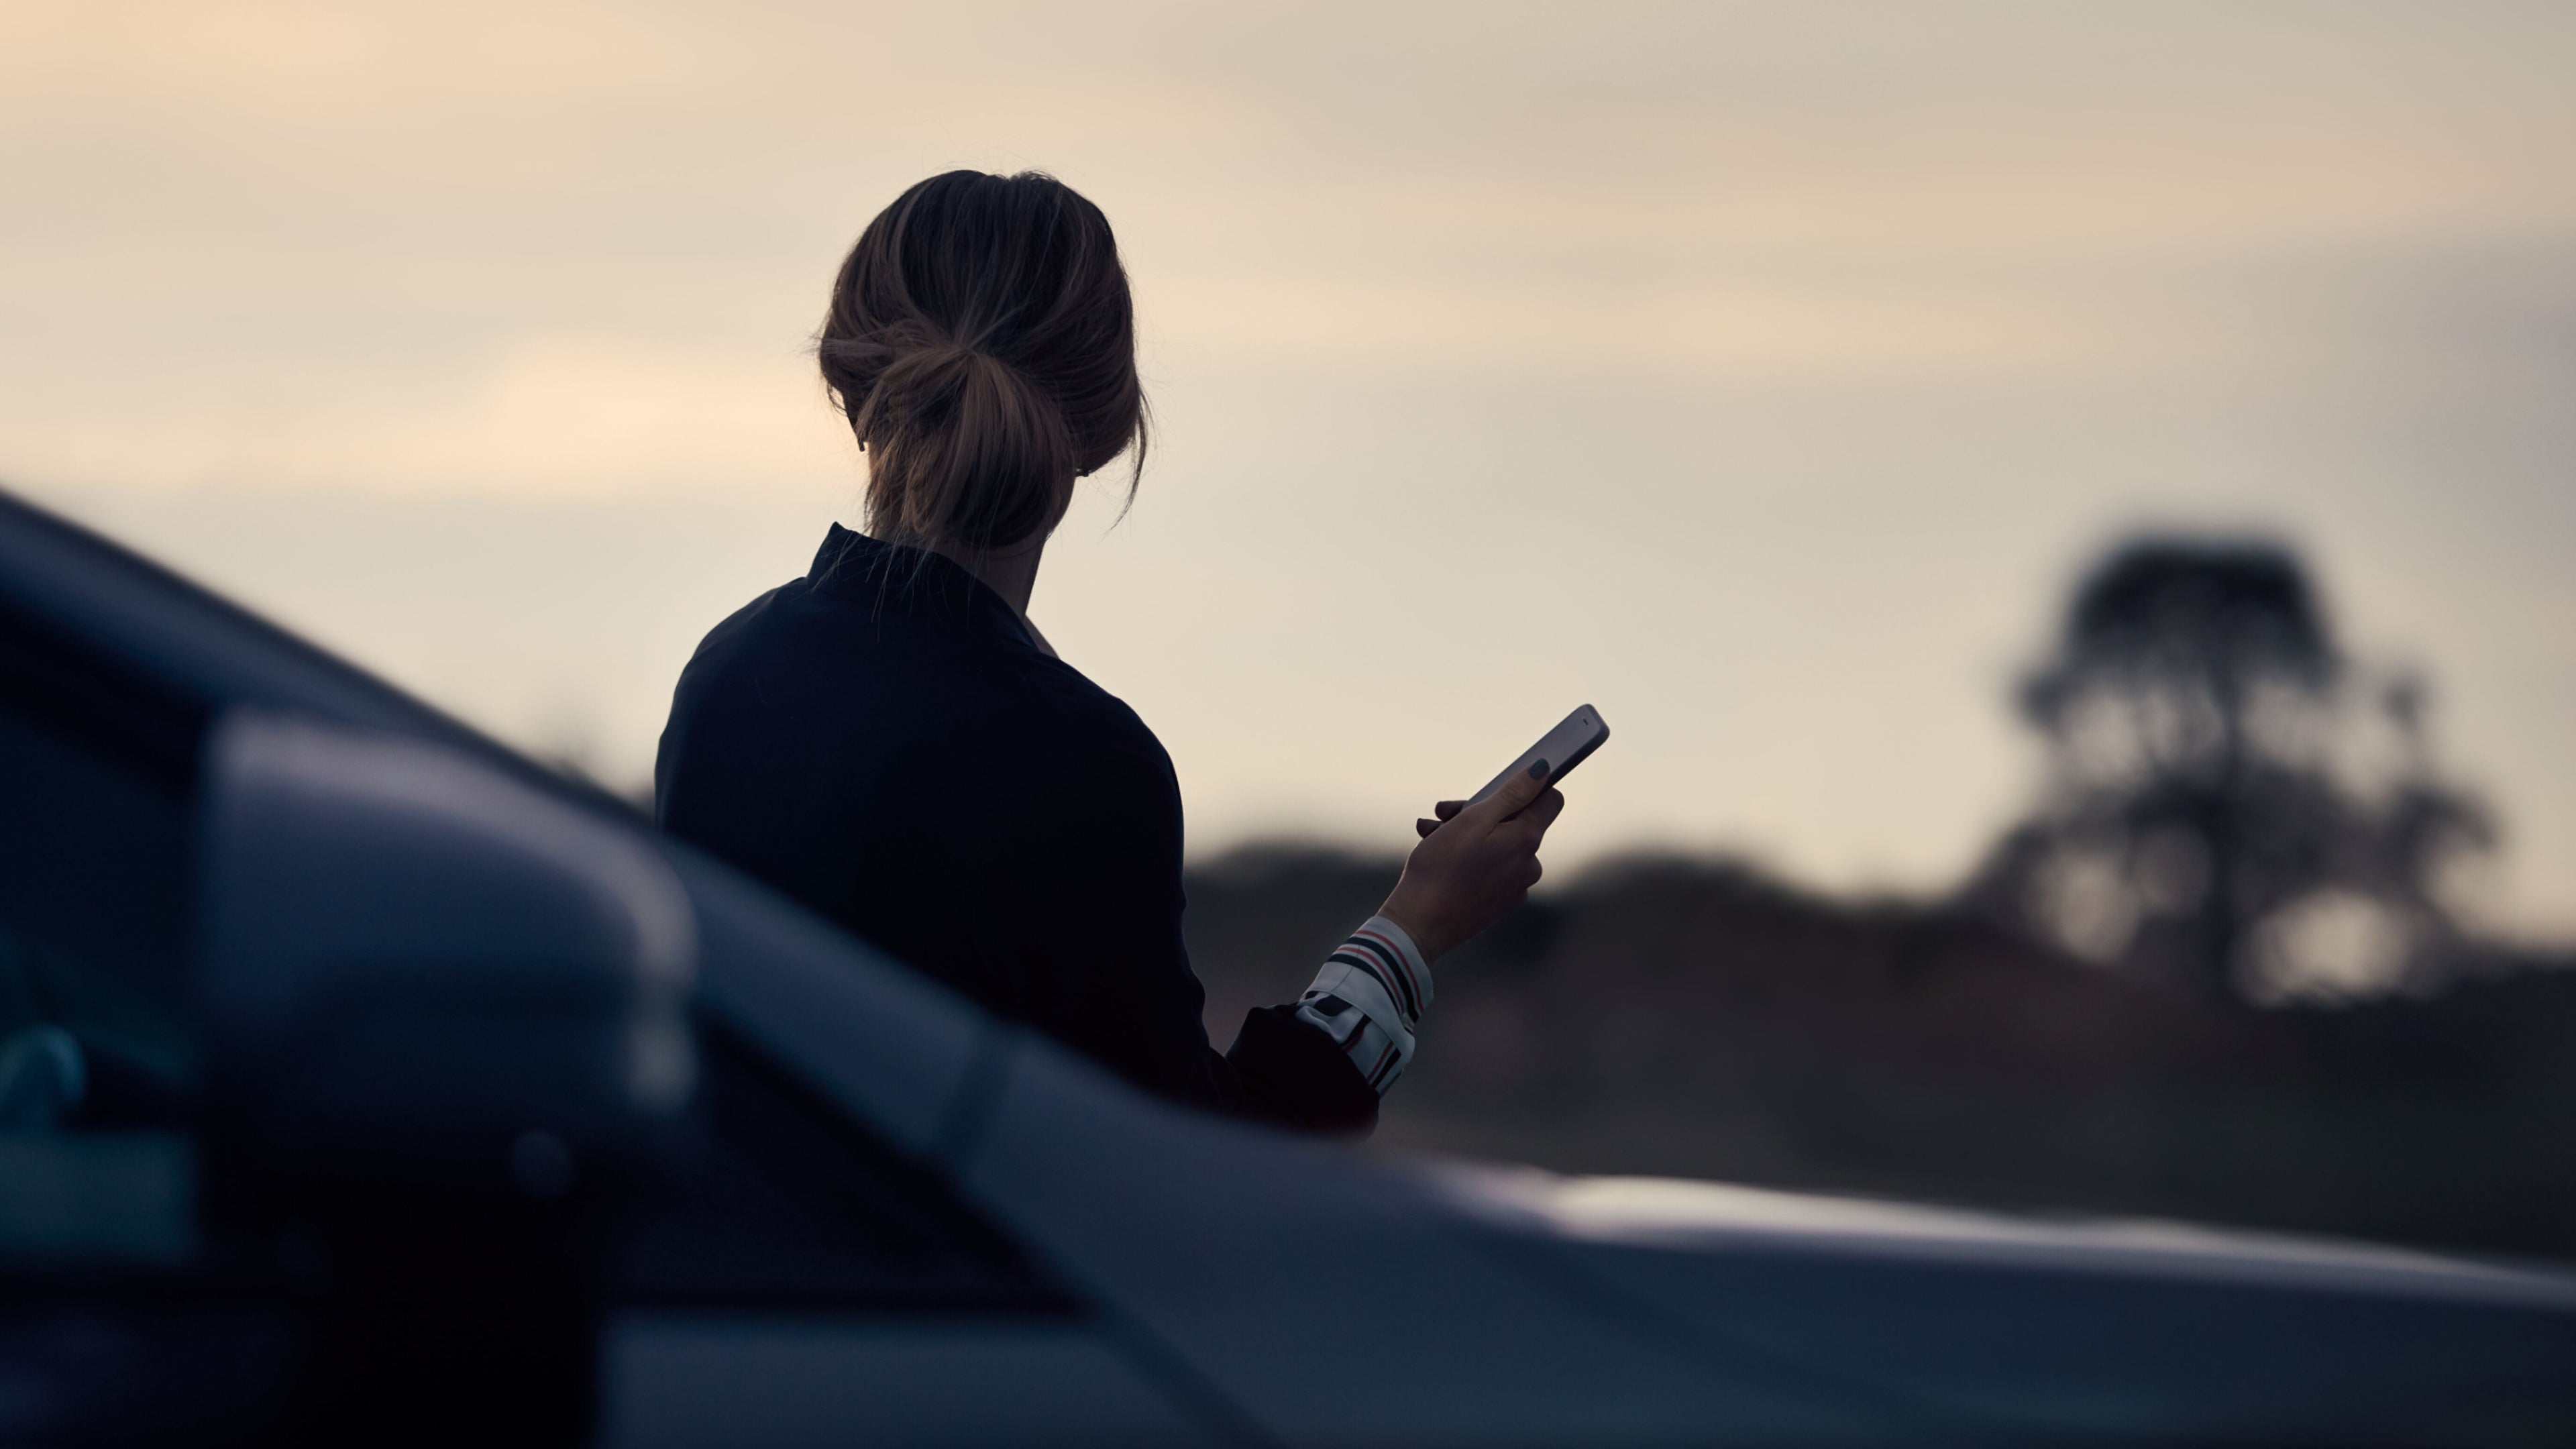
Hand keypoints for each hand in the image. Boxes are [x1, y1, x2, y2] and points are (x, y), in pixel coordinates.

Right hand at [1378, 761, 1565, 962]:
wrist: (1418, 925)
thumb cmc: (1440, 869)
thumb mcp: (1473, 821)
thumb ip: (1512, 794)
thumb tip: (1543, 770)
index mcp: (1527, 841)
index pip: (1550, 800)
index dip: (1526, 786)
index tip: (1497, 787)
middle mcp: (1529, 865)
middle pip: (1515, 822)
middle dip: (1479, 810)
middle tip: (1442, 812)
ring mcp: (1515, 887)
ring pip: (1497, 845)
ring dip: (1465, 833)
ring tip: (1430, 833)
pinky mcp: (1499, 903)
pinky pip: (1490, 869)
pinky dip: (1468, 858)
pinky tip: (1438, 856)